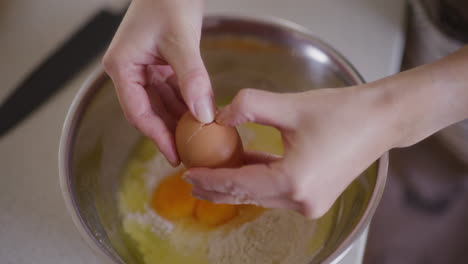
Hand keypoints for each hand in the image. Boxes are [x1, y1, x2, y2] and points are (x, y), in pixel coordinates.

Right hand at [103, 0, 213, 165]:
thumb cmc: (169, 0)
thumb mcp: (181, 41)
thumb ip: (192, 78)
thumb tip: (204, 114)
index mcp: (122, 67)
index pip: (138, 112)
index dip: (157, 136)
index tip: (174, 154)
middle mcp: (129, 71)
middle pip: (149, 111)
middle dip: (169, 131)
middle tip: (189, 152)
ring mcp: (143, 69)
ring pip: (161, 104)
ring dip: (179, 119)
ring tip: (197, 139)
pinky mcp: (158, 65)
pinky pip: (171, 91)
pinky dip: (185, 103)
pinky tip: (200, 115)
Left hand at [183, 46, 467, 218]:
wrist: (381, 119)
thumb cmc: (342, 112)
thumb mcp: (289, 105)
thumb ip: (248, 106)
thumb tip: (218, 114)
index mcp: (293, 182)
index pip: (238, 185)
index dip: (210, 179)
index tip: (188, 173)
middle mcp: (301, 201)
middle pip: (247, 195)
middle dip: (218, 188)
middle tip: (191, 180)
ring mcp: (309, 203)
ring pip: (260, 195)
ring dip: (237, 184)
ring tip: (211, 174)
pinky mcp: (314, 197)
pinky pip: (276, 191)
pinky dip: (258, 180)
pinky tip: (242, 167)